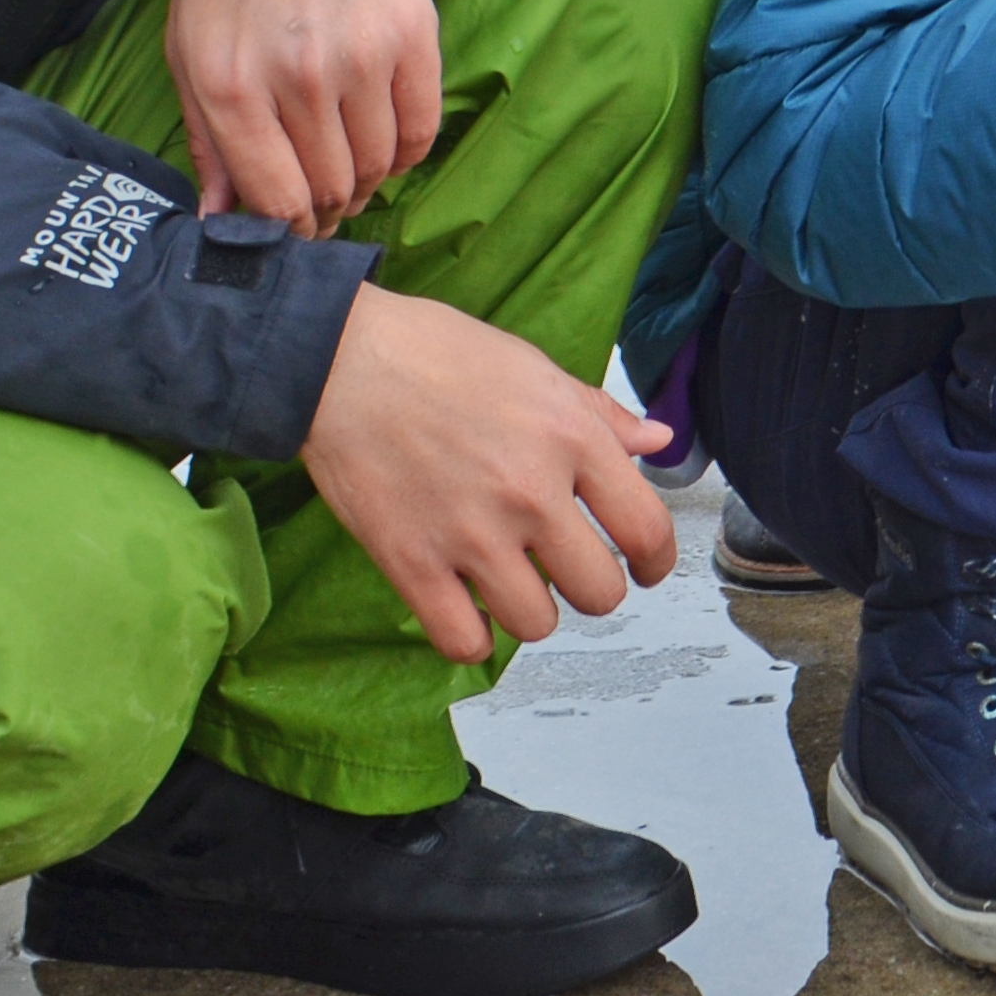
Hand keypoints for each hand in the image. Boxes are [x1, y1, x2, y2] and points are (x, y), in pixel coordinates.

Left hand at [166, 0, 440, 235]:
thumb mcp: (189, 48)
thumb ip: (205, 138)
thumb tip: (218, 220)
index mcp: (229, 85)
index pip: (275, 200)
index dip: (288, 229)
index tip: (293, 227)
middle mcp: (295, 77)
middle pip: (330, 189)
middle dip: (328, 209)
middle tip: (325, 202)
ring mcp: (359, 56)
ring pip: (378, 166)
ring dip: (368, 182)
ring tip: (353, 169)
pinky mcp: (412, 34)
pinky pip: (422, 130)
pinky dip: (407, 153)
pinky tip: (387, 141)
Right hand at [300, 288, 678, 657]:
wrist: (338, 360)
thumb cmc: (433, 353)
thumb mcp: (535, 368)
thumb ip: (601, 415)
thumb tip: (656, 441)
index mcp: (570, 439)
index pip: (647, 529)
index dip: (657, 561)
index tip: (647, 569)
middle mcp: (530, 492)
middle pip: (599, 591)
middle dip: (591, 587)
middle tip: (568, 570)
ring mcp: (471, 533)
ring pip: (536, 623)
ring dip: (529, 610)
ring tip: (510, 580)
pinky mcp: (412, 563)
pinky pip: (463, 641)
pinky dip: (469, 635)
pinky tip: (465, 605)